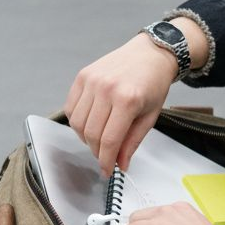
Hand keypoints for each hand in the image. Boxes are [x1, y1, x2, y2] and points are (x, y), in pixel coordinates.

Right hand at [65, 34, 175, 176]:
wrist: (151, 53)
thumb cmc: (154, 84)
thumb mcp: (150, 116)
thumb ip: (132, 142)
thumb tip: (120, 165)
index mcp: (127, 100)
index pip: (109, 140)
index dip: (106, 161)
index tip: (107, 171)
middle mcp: (106, 89)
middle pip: (91, 134)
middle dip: (97, 152)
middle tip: (105, 156)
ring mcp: (91, 80)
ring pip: (77, 123)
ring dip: (85, 138)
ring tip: (99, 139)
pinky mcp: (82, 75)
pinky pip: (70, 107)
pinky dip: (77, 121)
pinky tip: (90, 123)